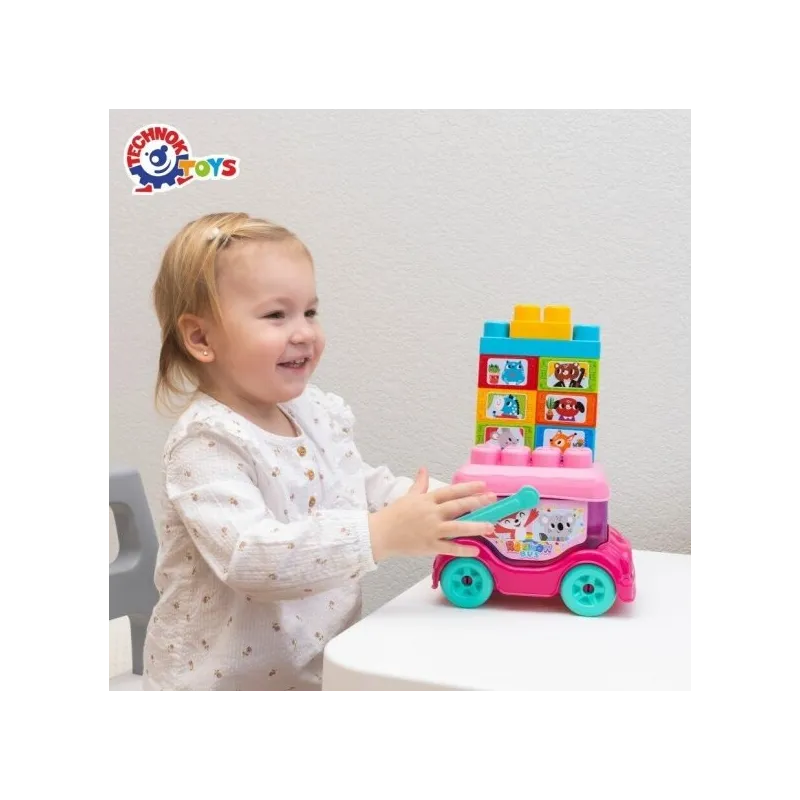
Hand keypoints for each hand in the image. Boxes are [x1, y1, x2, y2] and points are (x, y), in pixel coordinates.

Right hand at [368, 467, 496, 560]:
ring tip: (490, 526)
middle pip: (458, 507)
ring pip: (457, 527)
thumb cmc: (393, 515)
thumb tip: (423, 469)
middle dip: (477, 502)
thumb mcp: (408, 496)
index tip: (482, 485)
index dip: (468, 488)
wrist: (379, 534)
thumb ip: (420, 484)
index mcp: (427, 500)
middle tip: (493, 499)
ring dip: (475, 526)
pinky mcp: (429, 545)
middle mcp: (431, 513)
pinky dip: (462, 549)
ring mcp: (431, 530)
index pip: (451, 492)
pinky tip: (475, 550)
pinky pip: (449, 548)